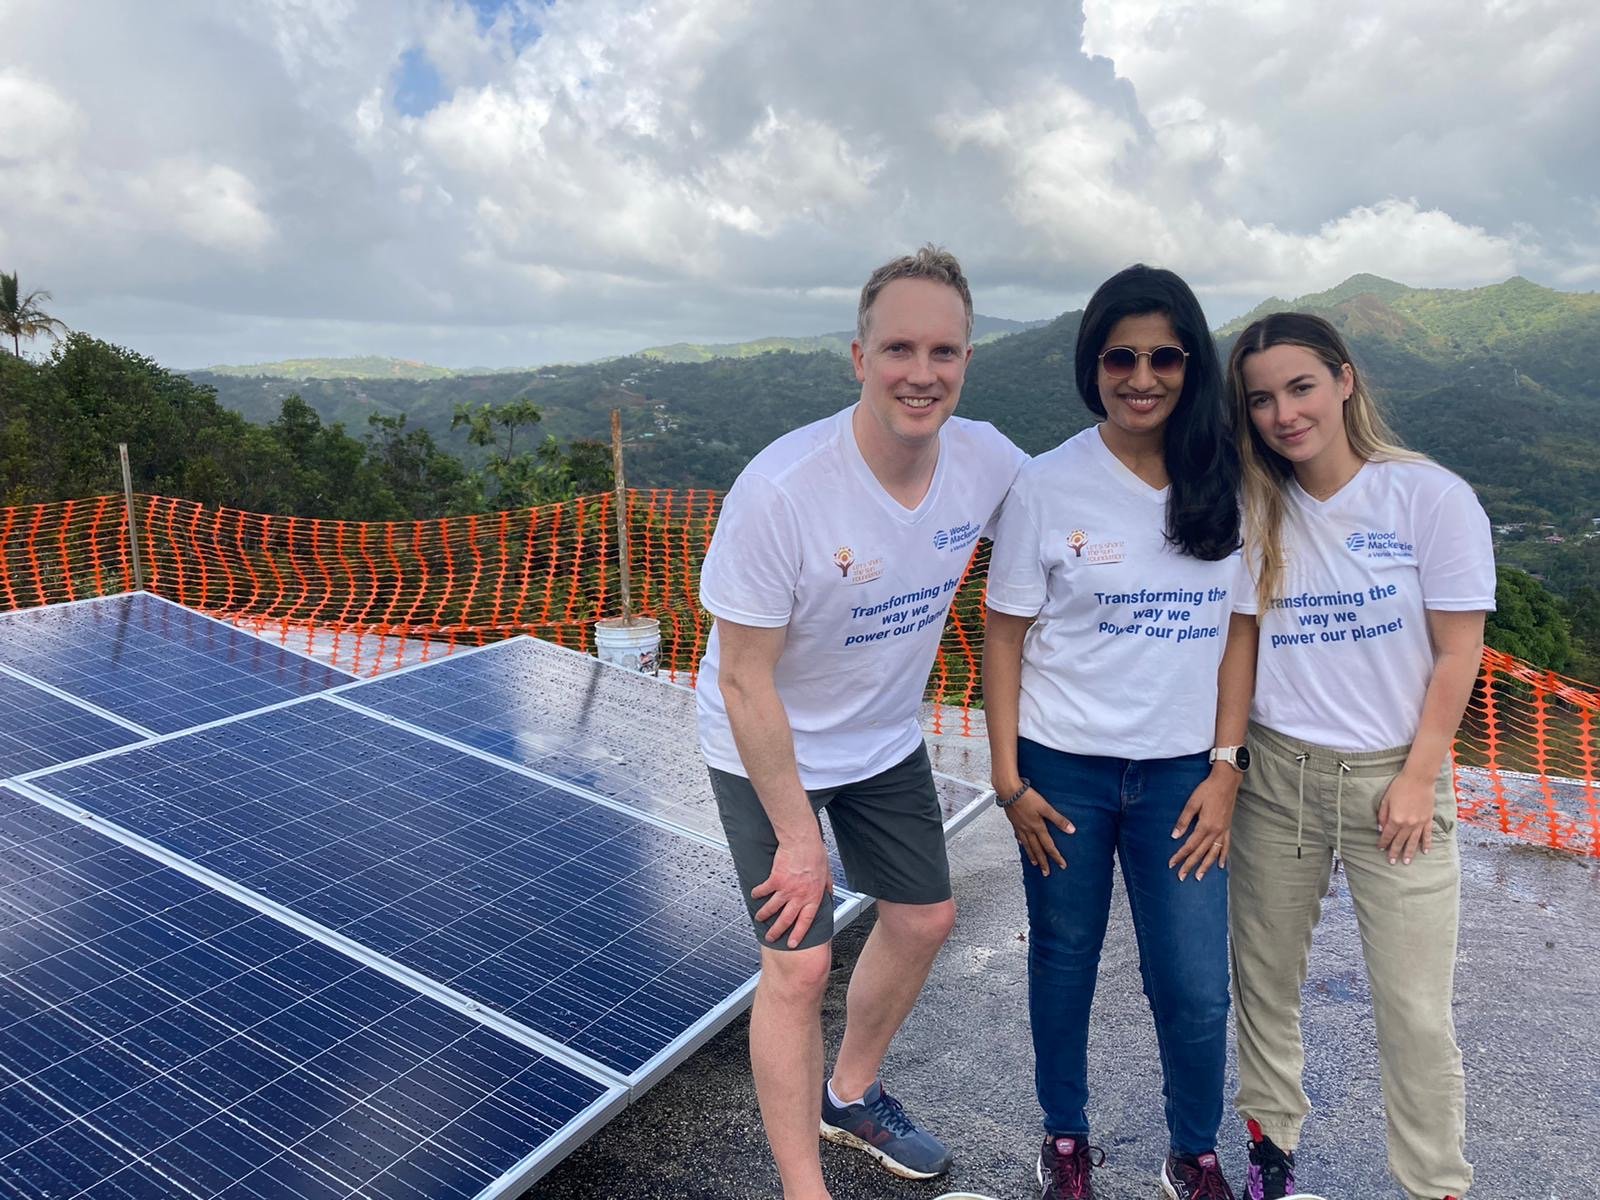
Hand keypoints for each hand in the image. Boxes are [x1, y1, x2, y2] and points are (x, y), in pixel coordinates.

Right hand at [751, 834, 832, 948]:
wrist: (802, 840)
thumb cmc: (815, 853)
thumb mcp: (827, 872)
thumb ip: (827, 886)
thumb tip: (829, 894)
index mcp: (813, 896)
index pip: (806, 921)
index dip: (799, 934)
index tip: (792, 944)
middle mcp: (799, 896)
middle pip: (786, 920)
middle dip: (777, 932)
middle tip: (771, 938)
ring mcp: (786, 889)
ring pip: (772, 908)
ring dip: (764, 915)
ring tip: (759, 919)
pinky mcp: (775, 880)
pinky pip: (763, 891)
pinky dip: (757, 894)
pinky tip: (754, 896)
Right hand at [1000, 786, 1074, 876]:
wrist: (1009, 791)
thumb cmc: (1026, 797)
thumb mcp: (1046, 807)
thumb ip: (1058, 819)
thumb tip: (1071, 830)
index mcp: (1037, 827)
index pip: (1049, 846)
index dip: (1056, 856)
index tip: (1061, 865)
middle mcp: (1028, 830)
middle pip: (1037, 850)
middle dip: (1043, 862)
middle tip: (1046, 872)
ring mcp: (1020, 827)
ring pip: (1027, 845)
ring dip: (1032, 855)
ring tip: (1034, 864)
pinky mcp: (1014, 822)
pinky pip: (1018, 836)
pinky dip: (1021, 842)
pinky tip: (1022, 844)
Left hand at [1168, 766, 1238, 880]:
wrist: (1226, 782)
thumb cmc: (1208, 790)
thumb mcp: (1192, 803)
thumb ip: (1183, 820)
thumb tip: (1175, 836)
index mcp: (1205, 826)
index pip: (1189, 845)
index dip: (1180, 855)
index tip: (1171, 864)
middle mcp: (1215, 831)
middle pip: (1201, 852)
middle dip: (1190, 865)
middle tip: (1181, 877)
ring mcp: (1223, 831)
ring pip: (1214, 853)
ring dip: (1206, 866)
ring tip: (1199, 877)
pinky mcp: (1228, 828)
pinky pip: (1226, 846)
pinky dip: (1223, 856)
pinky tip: (1221, 866)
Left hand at [1378, 771, 1435, 864]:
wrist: (1419, 778)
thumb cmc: (1400, 786)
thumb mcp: (1386, 800)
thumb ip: (1383, 815)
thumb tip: (1381, 828)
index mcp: (1395, 819)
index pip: (1388, 835)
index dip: (1383, 842)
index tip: (1380, 849)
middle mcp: (1408, 824)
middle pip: (1400, 841)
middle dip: (1395, 852)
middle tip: (1391, 862)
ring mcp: (1419, 823)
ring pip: (1413, 841)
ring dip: (1409, 852)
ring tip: (1406, 862)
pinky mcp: (1428, 820)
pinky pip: (1427, 835)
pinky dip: (1426, 844)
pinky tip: (1425, 852)